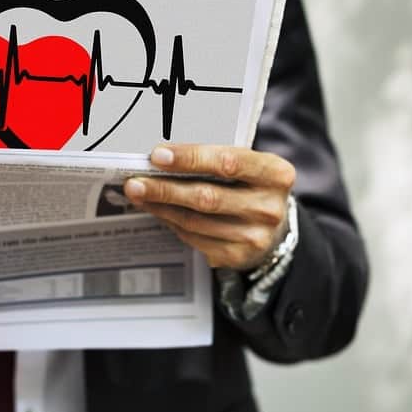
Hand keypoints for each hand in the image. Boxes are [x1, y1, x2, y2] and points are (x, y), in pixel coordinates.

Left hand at [124, 144, 295, 270]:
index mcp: (276, 174)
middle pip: (208, 197)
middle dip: (166, 188)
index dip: (190, 158)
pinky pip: (194, 238)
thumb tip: (163, 157)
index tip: (158, 156)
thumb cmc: (253, 186)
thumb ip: (217, 158)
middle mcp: (269, 207)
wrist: (275, 228)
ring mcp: (255, 236)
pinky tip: (158, 210)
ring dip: (161, 207)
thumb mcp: (249, 166)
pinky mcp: (237, 256)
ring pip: (196, 220)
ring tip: (139, 194)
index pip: (228, 162)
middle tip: (135, 181)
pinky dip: (171, 222)